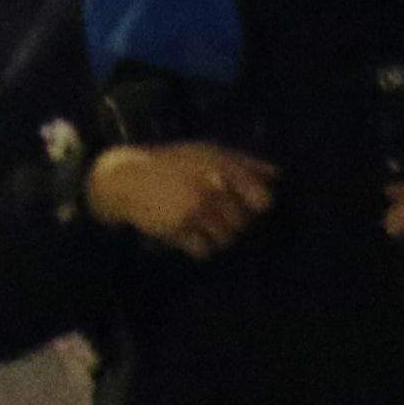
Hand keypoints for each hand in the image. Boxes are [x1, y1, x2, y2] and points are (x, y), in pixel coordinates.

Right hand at [85, 142, 273, 256]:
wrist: (125, 177)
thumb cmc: (172, 164)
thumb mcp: (206, 153)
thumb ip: (244, 163)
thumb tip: (278, 175)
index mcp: (223, 167)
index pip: (262, 199)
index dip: (256, 206)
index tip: (244, 203)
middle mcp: (213, 187)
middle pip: (243, 224)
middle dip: (229, 222)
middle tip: (208, 210)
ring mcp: (197, 209)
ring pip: (226, 239)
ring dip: (213, 235)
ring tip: (195, 221)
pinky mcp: (180, 227)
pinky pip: (205, 251)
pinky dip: (197, 246)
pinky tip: (184, 232)